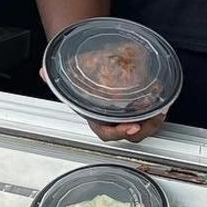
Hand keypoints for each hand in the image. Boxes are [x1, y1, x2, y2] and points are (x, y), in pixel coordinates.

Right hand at [41, 64, 167, 142]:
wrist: (90, 79)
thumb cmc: (82, 86)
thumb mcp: (70, 83)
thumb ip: (55, 78)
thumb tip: (44, 72)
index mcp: (96, 119)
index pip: (106, 133)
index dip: (119, 132)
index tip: (131, 127)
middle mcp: (112, 122)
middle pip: (130, 134)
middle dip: (144, 129)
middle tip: (153, 117)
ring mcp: (126, 118)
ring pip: (143, 129)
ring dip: (154, 123)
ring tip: (161, 110)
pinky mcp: (137, 112)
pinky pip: (149, 119)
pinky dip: (157, 114)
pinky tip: (162, 104)